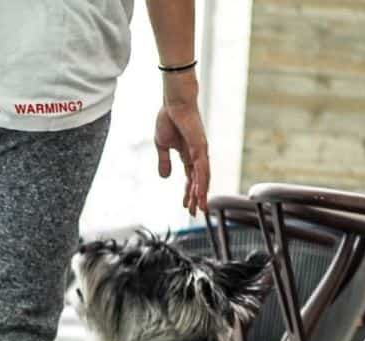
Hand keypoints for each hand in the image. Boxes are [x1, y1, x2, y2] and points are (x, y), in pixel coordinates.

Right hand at [154, 74, 209, 215]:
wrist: (173, 103)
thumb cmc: (168, 118)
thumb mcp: (162, 145)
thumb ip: (164, 162)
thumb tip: (165, 178)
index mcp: (188, 155)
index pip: (190, 178)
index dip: (188, 193)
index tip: (186, 206)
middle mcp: (197, 155)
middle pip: (198, 181)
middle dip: (196, 198)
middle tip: (196, 213)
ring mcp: (200, 152)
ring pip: (202, 178)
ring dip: (201, 194)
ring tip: (200, 209)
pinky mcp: (200, 148)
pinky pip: (201, 169)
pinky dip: (201, 183)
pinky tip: (200, 194)